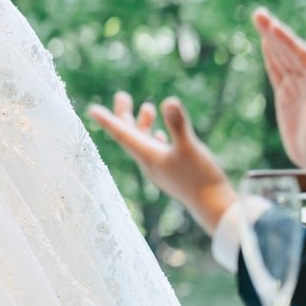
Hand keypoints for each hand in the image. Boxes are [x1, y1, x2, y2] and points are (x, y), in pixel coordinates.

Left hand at [86, 92, 237, 236]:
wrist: (214, 209)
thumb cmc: (201, 178)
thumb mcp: (190, 147)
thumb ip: (178, 125)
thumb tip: (169, 100)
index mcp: (147, 155)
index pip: (122, 134)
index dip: (108, 120)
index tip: (92, 109)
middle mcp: (149, 162)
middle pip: (130, 136)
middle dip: (125, 115)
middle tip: (122, 96)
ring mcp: (160, 169)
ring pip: (144, 143)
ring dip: (143, 125)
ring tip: (147, 107)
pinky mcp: (172, 174)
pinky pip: (156, 153)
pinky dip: (154, 139)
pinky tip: (160, 135)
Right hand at [254, 8, 305, 194]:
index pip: (300, 54)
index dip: (285, 39)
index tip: (270, 24)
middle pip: (289, 51)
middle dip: (274, 32)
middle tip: (258, 14)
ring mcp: (299, 87)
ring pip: (282, 57)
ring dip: (270, 40)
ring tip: (259, 21)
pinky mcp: (288, 96)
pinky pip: (277, 71)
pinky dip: (270, 57)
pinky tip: (265, 46)